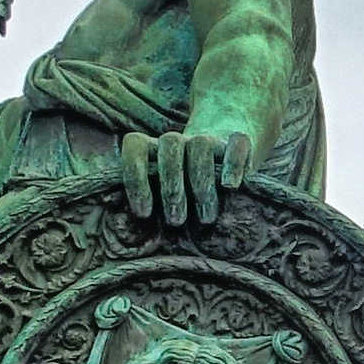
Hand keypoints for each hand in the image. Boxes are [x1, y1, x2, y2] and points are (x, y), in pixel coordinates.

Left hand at [120, 129, 251, 233]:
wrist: (223, 156)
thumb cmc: (183, 191)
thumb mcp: (160, 195)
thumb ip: (146, 202)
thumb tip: (124, 224)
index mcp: (154, 149)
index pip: (136, 145)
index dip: (135, 177)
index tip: (144, 213)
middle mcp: (179, 141)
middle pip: (170, 146)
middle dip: (172, 187)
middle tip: (176, 221)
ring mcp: (210, 139)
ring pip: (201, 145)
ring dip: (201, 182)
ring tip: (206, 218)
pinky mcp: (239, 141)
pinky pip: (237, 143)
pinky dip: (234, 164)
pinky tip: (231, 187)